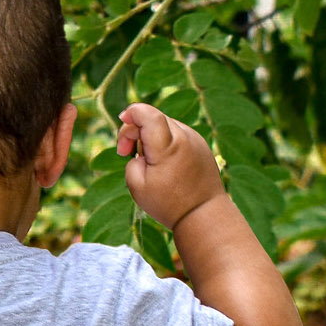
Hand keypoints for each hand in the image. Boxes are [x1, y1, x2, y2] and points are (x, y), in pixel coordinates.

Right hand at [117, 103, 224, 231]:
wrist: (203, 214)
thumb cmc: (168, 203)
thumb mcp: (136, 186)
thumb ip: (131, 160)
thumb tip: (139, 148)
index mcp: (167, 147)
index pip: (148, 113)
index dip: (132, 111)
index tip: (122, 119)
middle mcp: (184, 137)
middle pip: (153, 117)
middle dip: (134, 129)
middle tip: (124, 153)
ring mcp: (195, 139)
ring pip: (164, 124)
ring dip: (149, 136)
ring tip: (146, 161)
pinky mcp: (200, 144)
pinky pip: (176, 133)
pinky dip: (164, 141)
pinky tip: (162, 162)